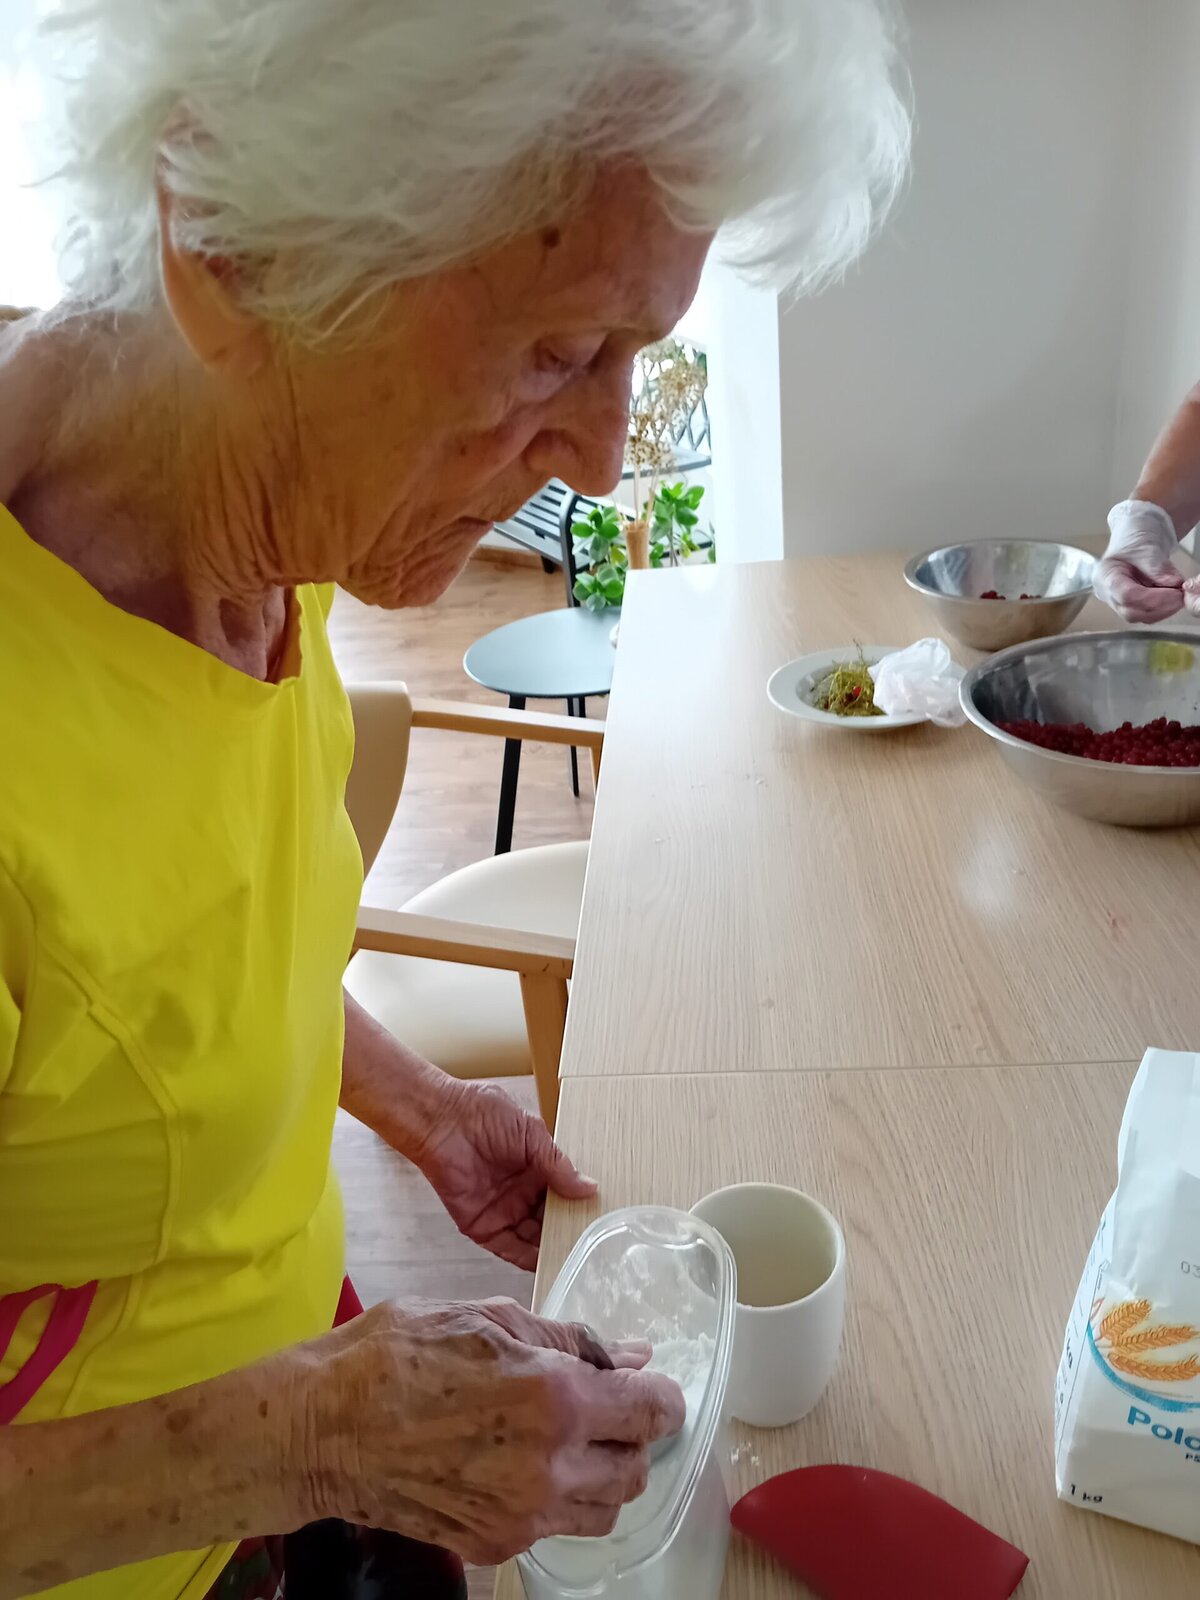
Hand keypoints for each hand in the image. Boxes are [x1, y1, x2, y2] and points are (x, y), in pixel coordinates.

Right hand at [294, 1297, 685, 1564]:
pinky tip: (522, 1462)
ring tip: (563, 1436)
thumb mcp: (486, 1318)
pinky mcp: (492, 1544)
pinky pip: (554, 1529)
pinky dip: (557, 1499)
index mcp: (555, 1401)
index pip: (652, 1412)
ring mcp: (521, 1516)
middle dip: (630, 1434)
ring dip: (601, 1473)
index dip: (660, 1395)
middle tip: (602, 1404)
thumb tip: (626, 1355)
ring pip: (604, 1510)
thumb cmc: (395, 1356)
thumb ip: (568, 1341)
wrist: (321, 1428)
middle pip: (636, 1469)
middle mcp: (550, 1470)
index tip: (649, 1384)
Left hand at [413, 1082, 595, 1268]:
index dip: (579, 1208)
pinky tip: (545, 1266)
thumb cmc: (484, 1114)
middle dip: (568, 1234)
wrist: (443, 1121)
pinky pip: (509, 1249)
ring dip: (552, 1250)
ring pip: (534, 1240)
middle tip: (593, 1250)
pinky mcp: (483, 1226)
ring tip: (575, 1263)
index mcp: (537, 1169)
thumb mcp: (532, 1134)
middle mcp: (523, 1193)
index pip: (565, 1196)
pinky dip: (527, 1260)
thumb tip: (589, 1188)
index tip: (600, 1222)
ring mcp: (504, 1211)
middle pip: (552, 1222)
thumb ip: (558, 1165)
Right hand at [1094, 499, 1184, 621]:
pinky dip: (1164, 609)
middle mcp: (1108, 593)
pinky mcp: (1132, 605)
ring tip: (1179, 595)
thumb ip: (1158, 568)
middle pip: (1131, 611)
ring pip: (1140, 617)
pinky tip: (1174, 598)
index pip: (1126, 595)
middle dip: (1159, 607)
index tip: (1175, 592)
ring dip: (1163, 610)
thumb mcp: (1146, 547)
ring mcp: (1119, 601)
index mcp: (1105, 576)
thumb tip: (1174, 584)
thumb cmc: (1135, 537)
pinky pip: (1148, 614)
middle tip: (1181, 596)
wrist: (1137, 534)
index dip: (1152, 598)